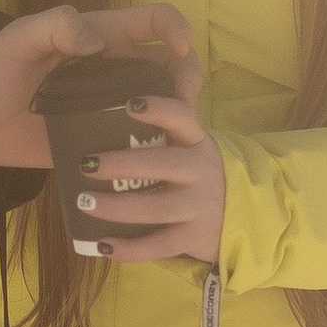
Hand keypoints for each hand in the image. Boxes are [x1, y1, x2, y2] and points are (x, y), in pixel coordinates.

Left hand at [0, 2, 202, 170]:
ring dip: (178, 116)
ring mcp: (112, 107)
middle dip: (188, 78)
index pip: (153, 21)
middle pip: (171, 66)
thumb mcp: (17, 40)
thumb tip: (97, 41)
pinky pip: (138, 144)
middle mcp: (115, 70)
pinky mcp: (103, 142)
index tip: (180, 47)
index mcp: (102, 37)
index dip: (176, 28)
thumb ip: (54, 27)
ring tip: (171, 132)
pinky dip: (154, 150)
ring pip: (162, 106)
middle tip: (181, 100)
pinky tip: (154, 161)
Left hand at [71, 88, 225, 265]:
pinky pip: (159, 246)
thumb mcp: (193, 143)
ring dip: (117, 207)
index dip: (159, 109)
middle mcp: (201, 171)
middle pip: (164, 164)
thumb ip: (173, 117)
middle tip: (87, 164)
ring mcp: (199, 206)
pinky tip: (102, 246)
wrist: (241, 216)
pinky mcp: (193, 237)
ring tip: (84, 203)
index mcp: (197, 142)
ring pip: (157, 208)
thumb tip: (154, 76)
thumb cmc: (199, 174)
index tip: (130, 105)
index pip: (182, 118)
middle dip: (123, 164)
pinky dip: (130, 249)